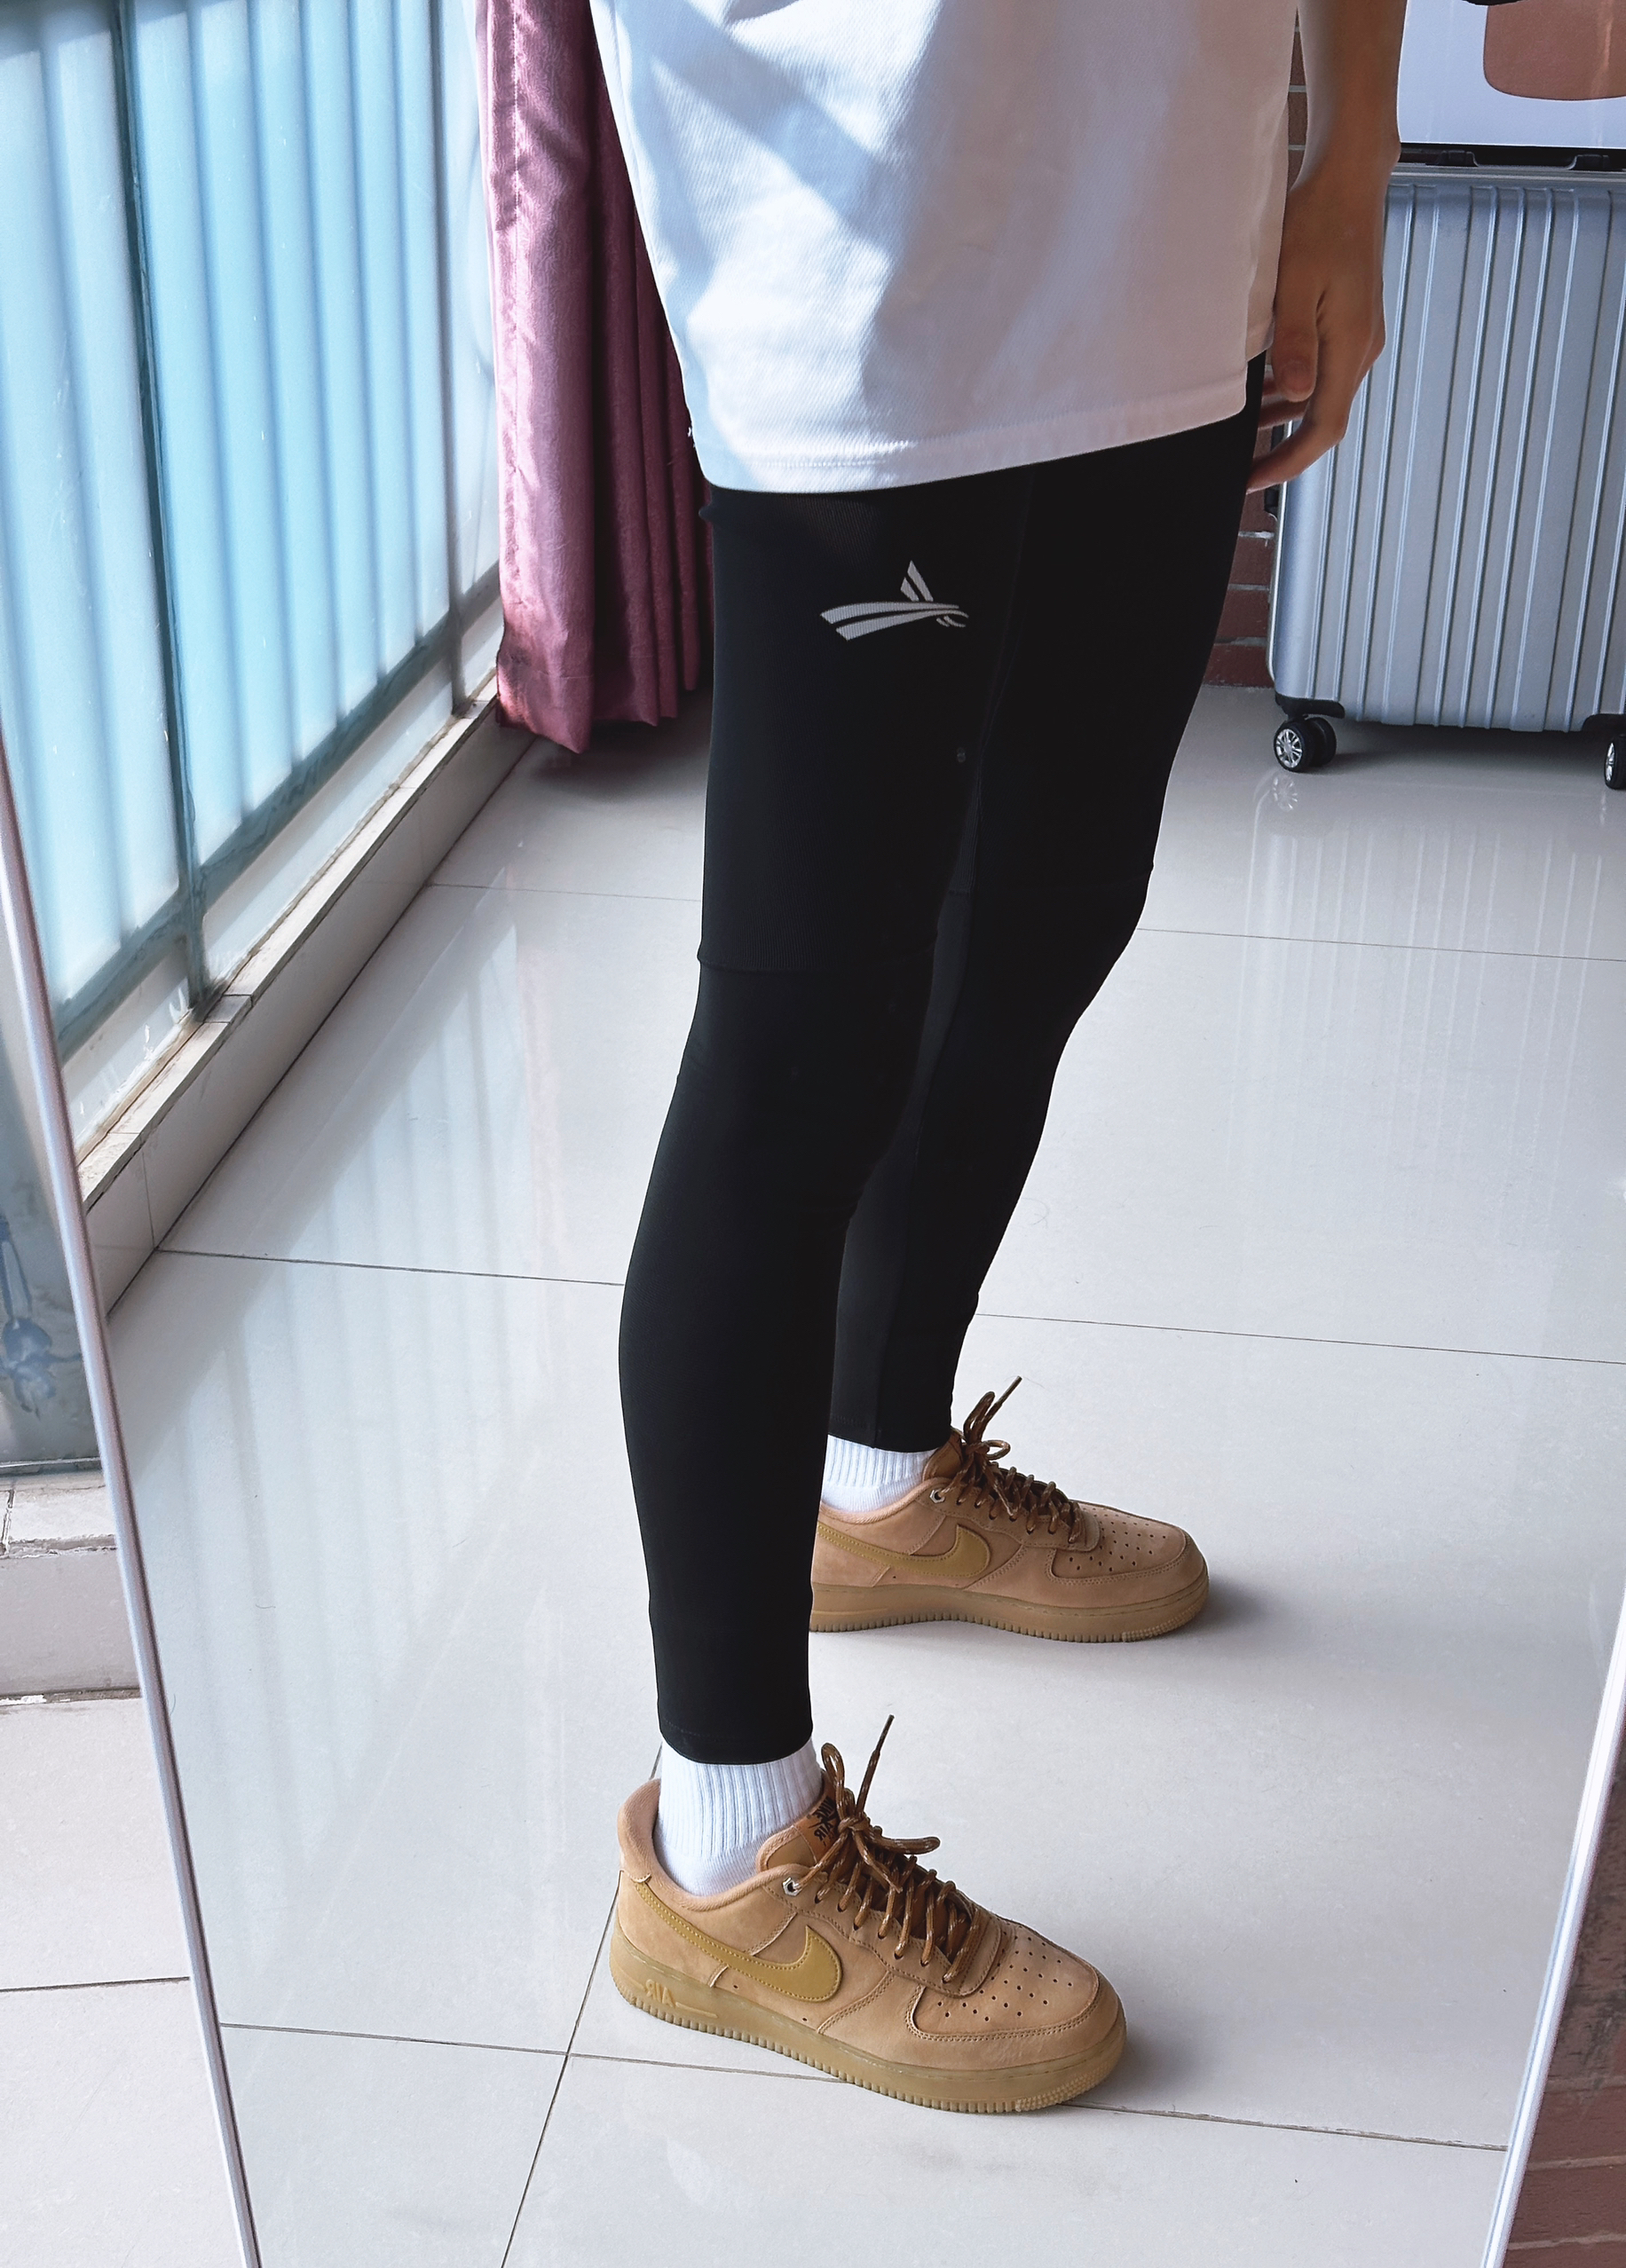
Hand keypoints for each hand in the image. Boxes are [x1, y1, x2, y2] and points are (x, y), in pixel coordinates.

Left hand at [1248, 159, 1390, 492]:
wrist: (1349, 181)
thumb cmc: (1319, 223)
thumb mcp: (1295, 284)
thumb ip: (1293, 343)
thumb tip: (1294, 393)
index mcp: (1350, 346)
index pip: (1324, 427)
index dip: (1288, 462)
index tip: (1254, 481)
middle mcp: (1361, 348)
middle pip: (1323, 419)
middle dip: (1283, 449)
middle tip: (1242, 469)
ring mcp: (1358, 337)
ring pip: (1319, 396)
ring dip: (1282, 419)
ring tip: (1240, 435)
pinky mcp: (1349, 323)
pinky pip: (1321, 371)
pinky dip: (1289, 389)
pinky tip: (1259, 390)